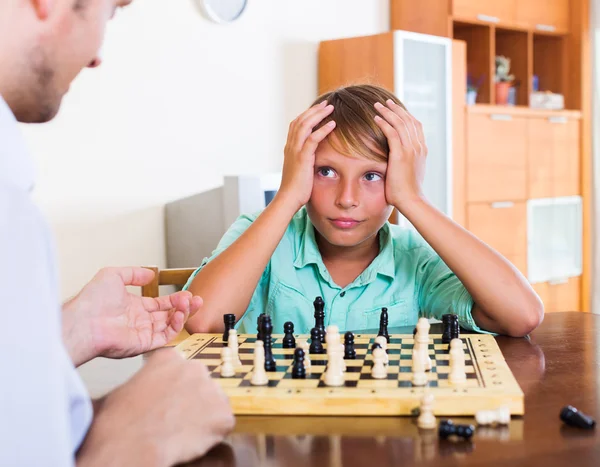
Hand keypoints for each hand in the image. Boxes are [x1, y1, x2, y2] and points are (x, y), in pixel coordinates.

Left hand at [63, 267, 202, 365]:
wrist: (83, 321)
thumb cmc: (92, 299)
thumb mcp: (113, 275)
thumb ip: (134, 273)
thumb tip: (151, 274)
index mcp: (133, 307)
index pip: (160, 305)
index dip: (174, 299)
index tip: (187, 294)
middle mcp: (139, 321)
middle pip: (168, 315)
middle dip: (184, 307)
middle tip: (196, 299)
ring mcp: (142, 333)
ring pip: (169, 326)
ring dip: (182, 314)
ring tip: (190, 303)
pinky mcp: (143, 344)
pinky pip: (165, 337)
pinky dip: (175, 326)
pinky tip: (180, 314)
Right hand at [77, 349, 234, 466]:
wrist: (131, 441)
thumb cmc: (122, 420)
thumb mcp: (130, 385)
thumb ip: (151, 379)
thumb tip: (154, 389)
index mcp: (171, 358)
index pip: (182, 368)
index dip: (178, 386)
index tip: (172, 398)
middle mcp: (195, 367)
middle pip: (201, 383)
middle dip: (193, 399)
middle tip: (178, 417)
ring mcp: (212, 389)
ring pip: (214, 403)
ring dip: (204, 416)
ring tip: (183, 430)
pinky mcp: (223, 414)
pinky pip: (223, 424)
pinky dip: (213, 434)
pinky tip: (192, 439)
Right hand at [277, 100, 336, 210]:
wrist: (288, 199)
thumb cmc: (296, 189)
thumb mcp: (300, 171)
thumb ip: (305, 161)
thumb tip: (314, 159)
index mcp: (289, 148)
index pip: (296, 125)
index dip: (306, 115)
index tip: (318, 109)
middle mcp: (290, 146)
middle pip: (300, 120)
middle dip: (313, 110)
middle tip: (326, 103)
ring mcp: (295, 151)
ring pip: (305, 125)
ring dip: (318, 115)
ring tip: (330, 108)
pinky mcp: (302, 158)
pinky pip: (313, 139)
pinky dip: (323, 129)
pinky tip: (332, 123)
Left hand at [373, 100, 427, 210]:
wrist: (412, 200)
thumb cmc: (408, 191)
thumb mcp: (409, 172)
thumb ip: (406, 162)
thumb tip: (397, 160)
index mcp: (421, 149)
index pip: (415, 125)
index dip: (405, 115)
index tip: (395, 109)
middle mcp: (418, 146)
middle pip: (408, 120)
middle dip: (396, 109)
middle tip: (385, 102)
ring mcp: (411, 150)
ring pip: (400, 123)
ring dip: (388, 112)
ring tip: (377, 105)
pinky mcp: (401, 155)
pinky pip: (392, 133)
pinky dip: (384, 123)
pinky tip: (376, 118)